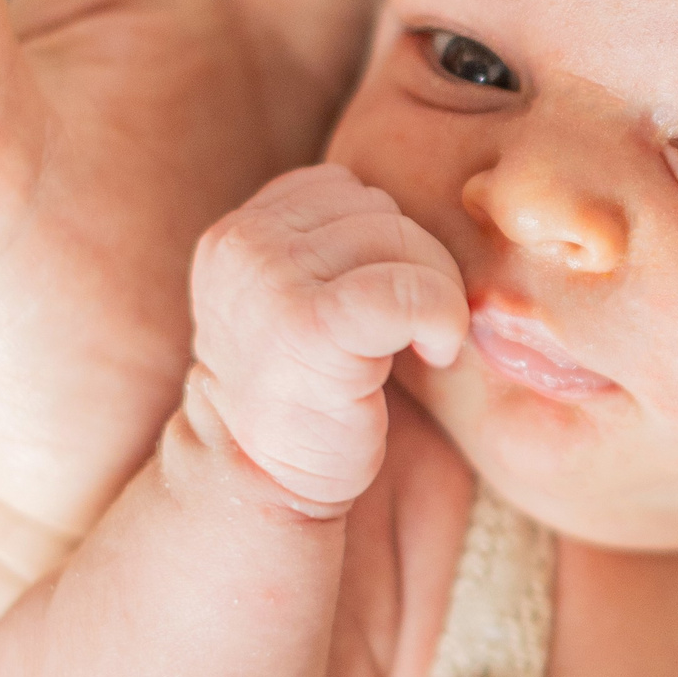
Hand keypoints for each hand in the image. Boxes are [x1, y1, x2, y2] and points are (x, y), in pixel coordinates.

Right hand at [184, 166, 466, 511]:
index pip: (344, 188)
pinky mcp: (311, 327)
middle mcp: (244, 246)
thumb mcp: (291, 301)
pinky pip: (412, 288)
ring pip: (402, 239)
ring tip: (415, 346)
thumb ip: (326, 245)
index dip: (383, 243)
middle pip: (379, 207)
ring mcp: (272, 282)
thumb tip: (429, 205)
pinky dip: (441, 316)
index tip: (381, 306)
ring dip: (434, 293)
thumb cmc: (299, 398)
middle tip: (408, 332)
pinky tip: (432, 354)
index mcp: (236, 233)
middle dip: (415, 265)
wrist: (259, 488)